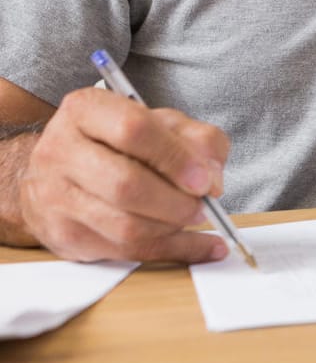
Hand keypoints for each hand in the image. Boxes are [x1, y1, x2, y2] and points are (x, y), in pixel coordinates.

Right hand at [19, 87, 230, 262]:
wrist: (58, 169)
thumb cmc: (117, 142)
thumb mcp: (163, 123)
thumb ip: (199, 139)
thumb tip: (212, 179)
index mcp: (86, 111)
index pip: (134, 130)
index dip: (176, 158)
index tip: (204, 178)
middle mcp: (61, 152)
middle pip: (126, 185)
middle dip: (176, 201)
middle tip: (202, 203)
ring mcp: (56, 197)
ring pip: (125, 226)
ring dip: (172, 226)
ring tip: (193, 216)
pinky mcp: (63, 235)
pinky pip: (126, 252)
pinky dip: (173, 250)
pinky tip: (200, 245)